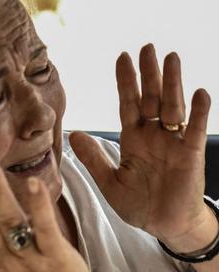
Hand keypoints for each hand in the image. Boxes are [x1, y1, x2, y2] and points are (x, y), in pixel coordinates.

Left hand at [70, 45, 214, 251]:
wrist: (163, 225)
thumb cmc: (138, 204)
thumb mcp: (109, 182)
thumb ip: (93, 158)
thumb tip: (73, 134)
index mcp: (133, 139)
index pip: (128, 103)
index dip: (126, 81)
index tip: (122, 57)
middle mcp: (154, 136)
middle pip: (151, 98)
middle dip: (149, 73)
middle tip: (147, 46)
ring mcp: (174, 143)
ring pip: (173, 107)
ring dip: (172, 83)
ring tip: (171, 57)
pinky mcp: (190, 155)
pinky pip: (195, 130)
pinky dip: (198, 112)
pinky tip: (199, 92)